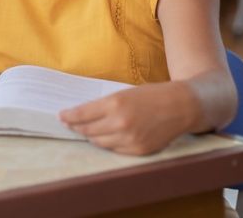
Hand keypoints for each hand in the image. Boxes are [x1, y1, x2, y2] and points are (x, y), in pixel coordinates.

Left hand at [59, 82, 197, 154]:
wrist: (181, 106)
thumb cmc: (152, 95)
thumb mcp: (124, 93)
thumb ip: (105, 105)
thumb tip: (83, 114)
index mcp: (115, 104)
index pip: (82, 115)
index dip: (69, 117)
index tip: (61, 117)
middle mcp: (121, 123)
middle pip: (88, 130)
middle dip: (77, 127)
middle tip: (70, 124)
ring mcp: (130, 139)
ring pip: (100, 142)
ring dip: (91, 136)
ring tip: (86, 131)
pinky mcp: (139, 150)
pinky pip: (115, 150)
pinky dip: (108, 143)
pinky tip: (105, 137)